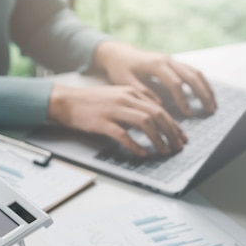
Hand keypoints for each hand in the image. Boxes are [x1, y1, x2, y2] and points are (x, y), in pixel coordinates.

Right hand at [49, 83, 185, 155]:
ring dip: (158, 138)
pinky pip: (123, 134)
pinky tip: (141, 153)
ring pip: (145, 122)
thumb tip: (152, 117)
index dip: (173, 124)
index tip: (180, 136)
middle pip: (157, 114)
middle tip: (178, 145)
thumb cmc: (89, 102)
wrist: (65, 101)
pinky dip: (135, 144)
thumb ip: (134, 103)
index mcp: (131, 92)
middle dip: (171, 132)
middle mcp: (125, 99)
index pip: (159, 108)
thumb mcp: (116, 96)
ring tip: (164, 150)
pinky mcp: (102, 122)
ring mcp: (114, 110)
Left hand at [94, 41, 216, 116]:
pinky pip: (192, 72)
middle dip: (203, 94)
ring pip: (196, 73)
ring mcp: (172, 60)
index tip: (187, 114)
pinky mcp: (174, 63)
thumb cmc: (120, 69)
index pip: (175, 83)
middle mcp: (168, 60)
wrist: (119, 54)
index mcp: (156, 64)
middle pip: (192, 76)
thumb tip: (159, 105)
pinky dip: (201, 84)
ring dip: (206, 89)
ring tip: (213, 105)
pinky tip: (206, 96)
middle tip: (210, 110)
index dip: (182, 99)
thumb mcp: (125, 81)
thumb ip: (141, 91)